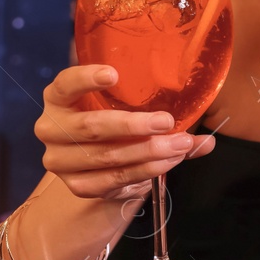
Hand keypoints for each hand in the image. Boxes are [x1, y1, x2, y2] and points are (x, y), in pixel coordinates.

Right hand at [37, 65, 212, 200]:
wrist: (97, 168)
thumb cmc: (116, 126)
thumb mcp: (131, 112)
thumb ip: (163, 119)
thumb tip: (208, 140)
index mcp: (59, 99)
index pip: (65, 84)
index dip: (85, 78)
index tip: (113, 74)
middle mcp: (51, 128)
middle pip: (91, 126)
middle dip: (133, 125)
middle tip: (166, 122)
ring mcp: (59, 160)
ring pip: (106, 157)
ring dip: (147, 152)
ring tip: (180, 145)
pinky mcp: (76, 186)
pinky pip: (113, 180)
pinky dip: (144, 171)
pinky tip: (166, 163)